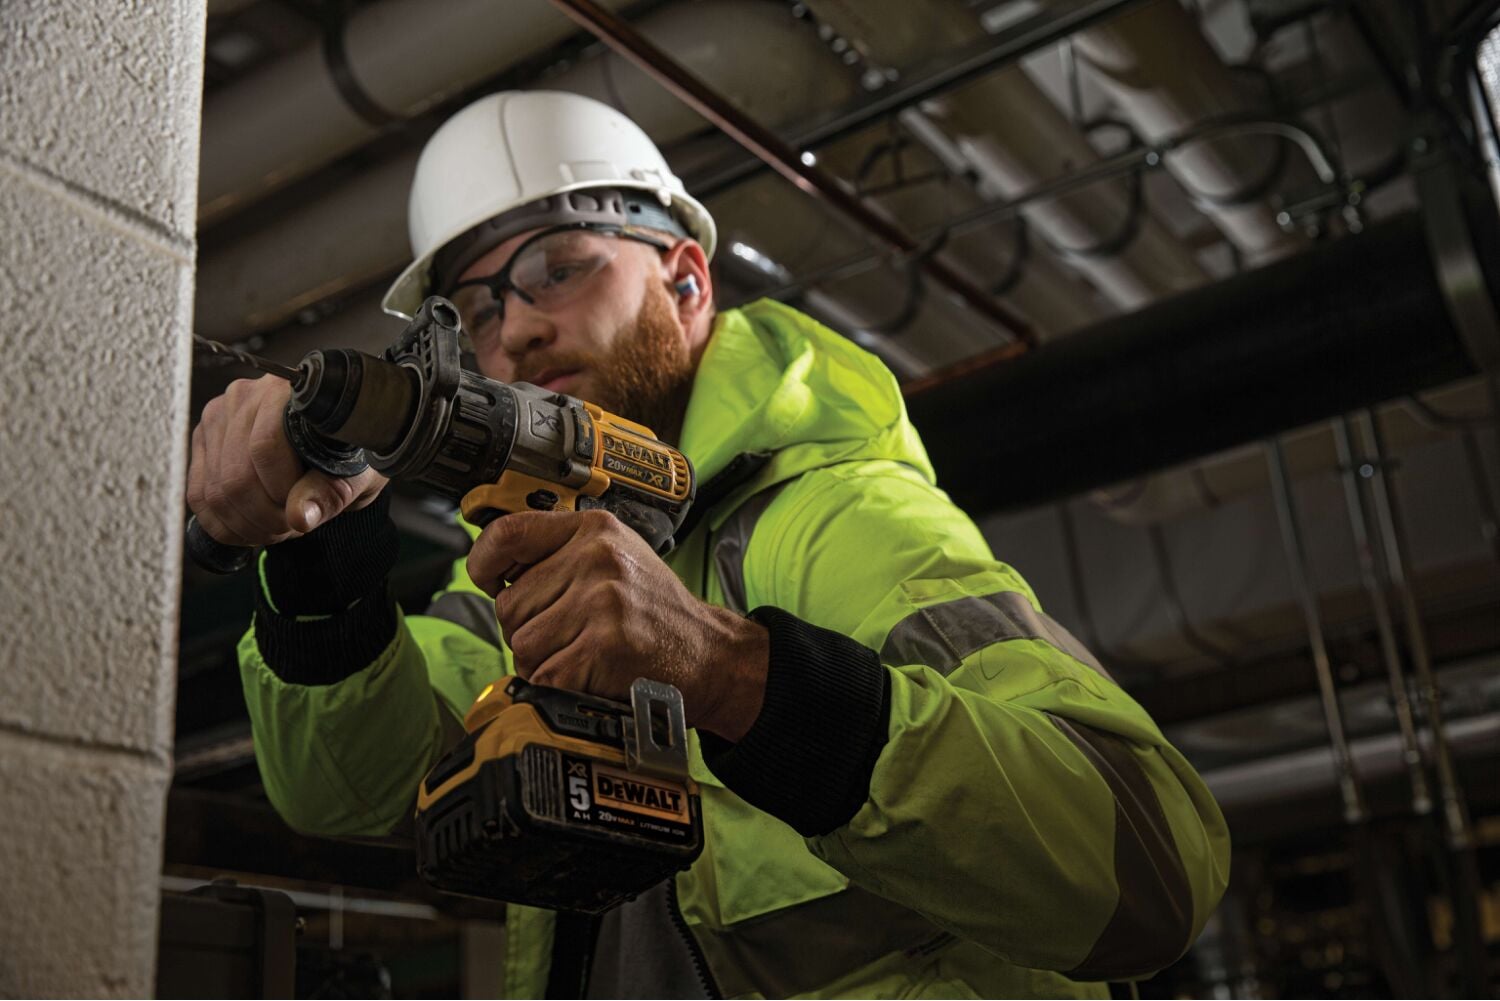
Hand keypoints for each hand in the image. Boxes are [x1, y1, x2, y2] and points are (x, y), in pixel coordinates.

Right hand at [187, 376, 387, 546]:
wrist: (334, 441)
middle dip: (264, 517)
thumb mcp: (357, 473)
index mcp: (288, 392)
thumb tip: (300, 517)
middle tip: (291, 528)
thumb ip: (331, 492)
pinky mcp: (204, 439)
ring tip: (277, 527)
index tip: (303, 514)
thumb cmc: (350, 453)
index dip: (282, 493)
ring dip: (246, 524)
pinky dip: (224, 522)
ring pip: (214, 490)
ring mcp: (218, 416)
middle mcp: (245, 396)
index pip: (265, 449)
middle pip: (235, 475)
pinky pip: (198, 494)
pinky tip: (252, 526)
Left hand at [467, 509, 769, 740]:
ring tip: (582, 654)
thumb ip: (559, 552)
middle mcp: (597, 559)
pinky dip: (560, 686)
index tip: (490, 581)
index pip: (507, 534)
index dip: (484, 563)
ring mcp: (602, 602)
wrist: (708, 654)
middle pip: (509, 605)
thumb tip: (491, 567)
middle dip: (527, 630)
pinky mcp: (604, 647)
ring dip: (543, 663)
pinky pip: (544, 676)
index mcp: (594, 530)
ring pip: (521, 646)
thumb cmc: (654, 611)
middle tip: (569, 634)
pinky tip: (591, 675)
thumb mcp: (616, 556)